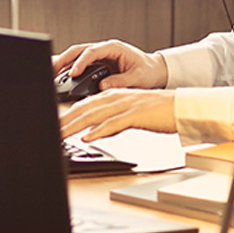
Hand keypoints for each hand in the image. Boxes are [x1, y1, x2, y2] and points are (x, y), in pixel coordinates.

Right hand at [52, 39, 167, 90]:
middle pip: (78, 50)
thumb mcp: (137, 77)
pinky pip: (79, 64)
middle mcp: (104, 50)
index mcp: (113, 48)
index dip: (81, 62)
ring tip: (51, 74)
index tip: (74, 73)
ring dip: (63, 64)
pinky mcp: (97, 64)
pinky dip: (68, 70)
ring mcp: (99, 56)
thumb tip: (102, 86)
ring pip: (75, 56)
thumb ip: (121, 81)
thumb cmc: (148, 71)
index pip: (92, 51)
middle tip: (52, 71)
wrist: (154, 70)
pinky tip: (60, 77)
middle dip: (63, 59)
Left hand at [60, 89, 175, 140]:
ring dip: (75, 126)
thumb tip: (93, 132)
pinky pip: (114, 123)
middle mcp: (117, 97)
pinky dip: (99, 130)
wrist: (183, 107)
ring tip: (61, 135)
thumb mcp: (130, 115)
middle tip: (50, 131)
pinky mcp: (136, 114)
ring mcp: (126, 105)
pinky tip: (88, 137)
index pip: (84, 105)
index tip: (54, 125)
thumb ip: (112, 121)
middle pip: (84, 108)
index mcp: (114, 95)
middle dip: (65, 121)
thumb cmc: (159, 113)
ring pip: (94, 115)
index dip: (67, 115)